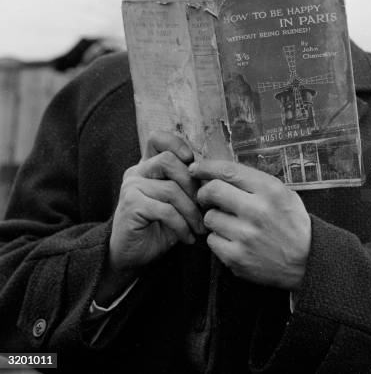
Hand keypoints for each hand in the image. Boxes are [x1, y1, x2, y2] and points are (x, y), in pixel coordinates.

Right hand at [109, 131, 204, 272]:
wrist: (133, 255)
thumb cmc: (160, 226)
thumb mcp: (178, 201)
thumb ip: (188, 184)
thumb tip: (215, 177)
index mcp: (148, 166)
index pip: (157, 139)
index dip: (176, 143)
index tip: (191, 160)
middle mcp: (137, 172)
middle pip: (168, 161)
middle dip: (193, 185)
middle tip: (204, 206)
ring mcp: (131, 187)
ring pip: (171, 189)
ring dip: (191, 211)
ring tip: (199, 228)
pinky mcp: (131, 205)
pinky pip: (165, 210)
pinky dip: (181, 225)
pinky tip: (187, 237)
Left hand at [190, 159, 310, 290]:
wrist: (307, 260)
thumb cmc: (292, 222)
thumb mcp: (283, 193)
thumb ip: (255, 182)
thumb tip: (220, 172)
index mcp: (270, 190)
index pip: (228, 171)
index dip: (206, 167)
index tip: (196, 168)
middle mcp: (257, 210)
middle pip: (212, 191)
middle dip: (204, 192)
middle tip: (206, 196)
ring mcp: (246, 236)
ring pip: (210, 217)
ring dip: (214, 217)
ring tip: (229, 222)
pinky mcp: (237, 258)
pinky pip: (212, 240)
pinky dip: (218, 238)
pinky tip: (232, 239)